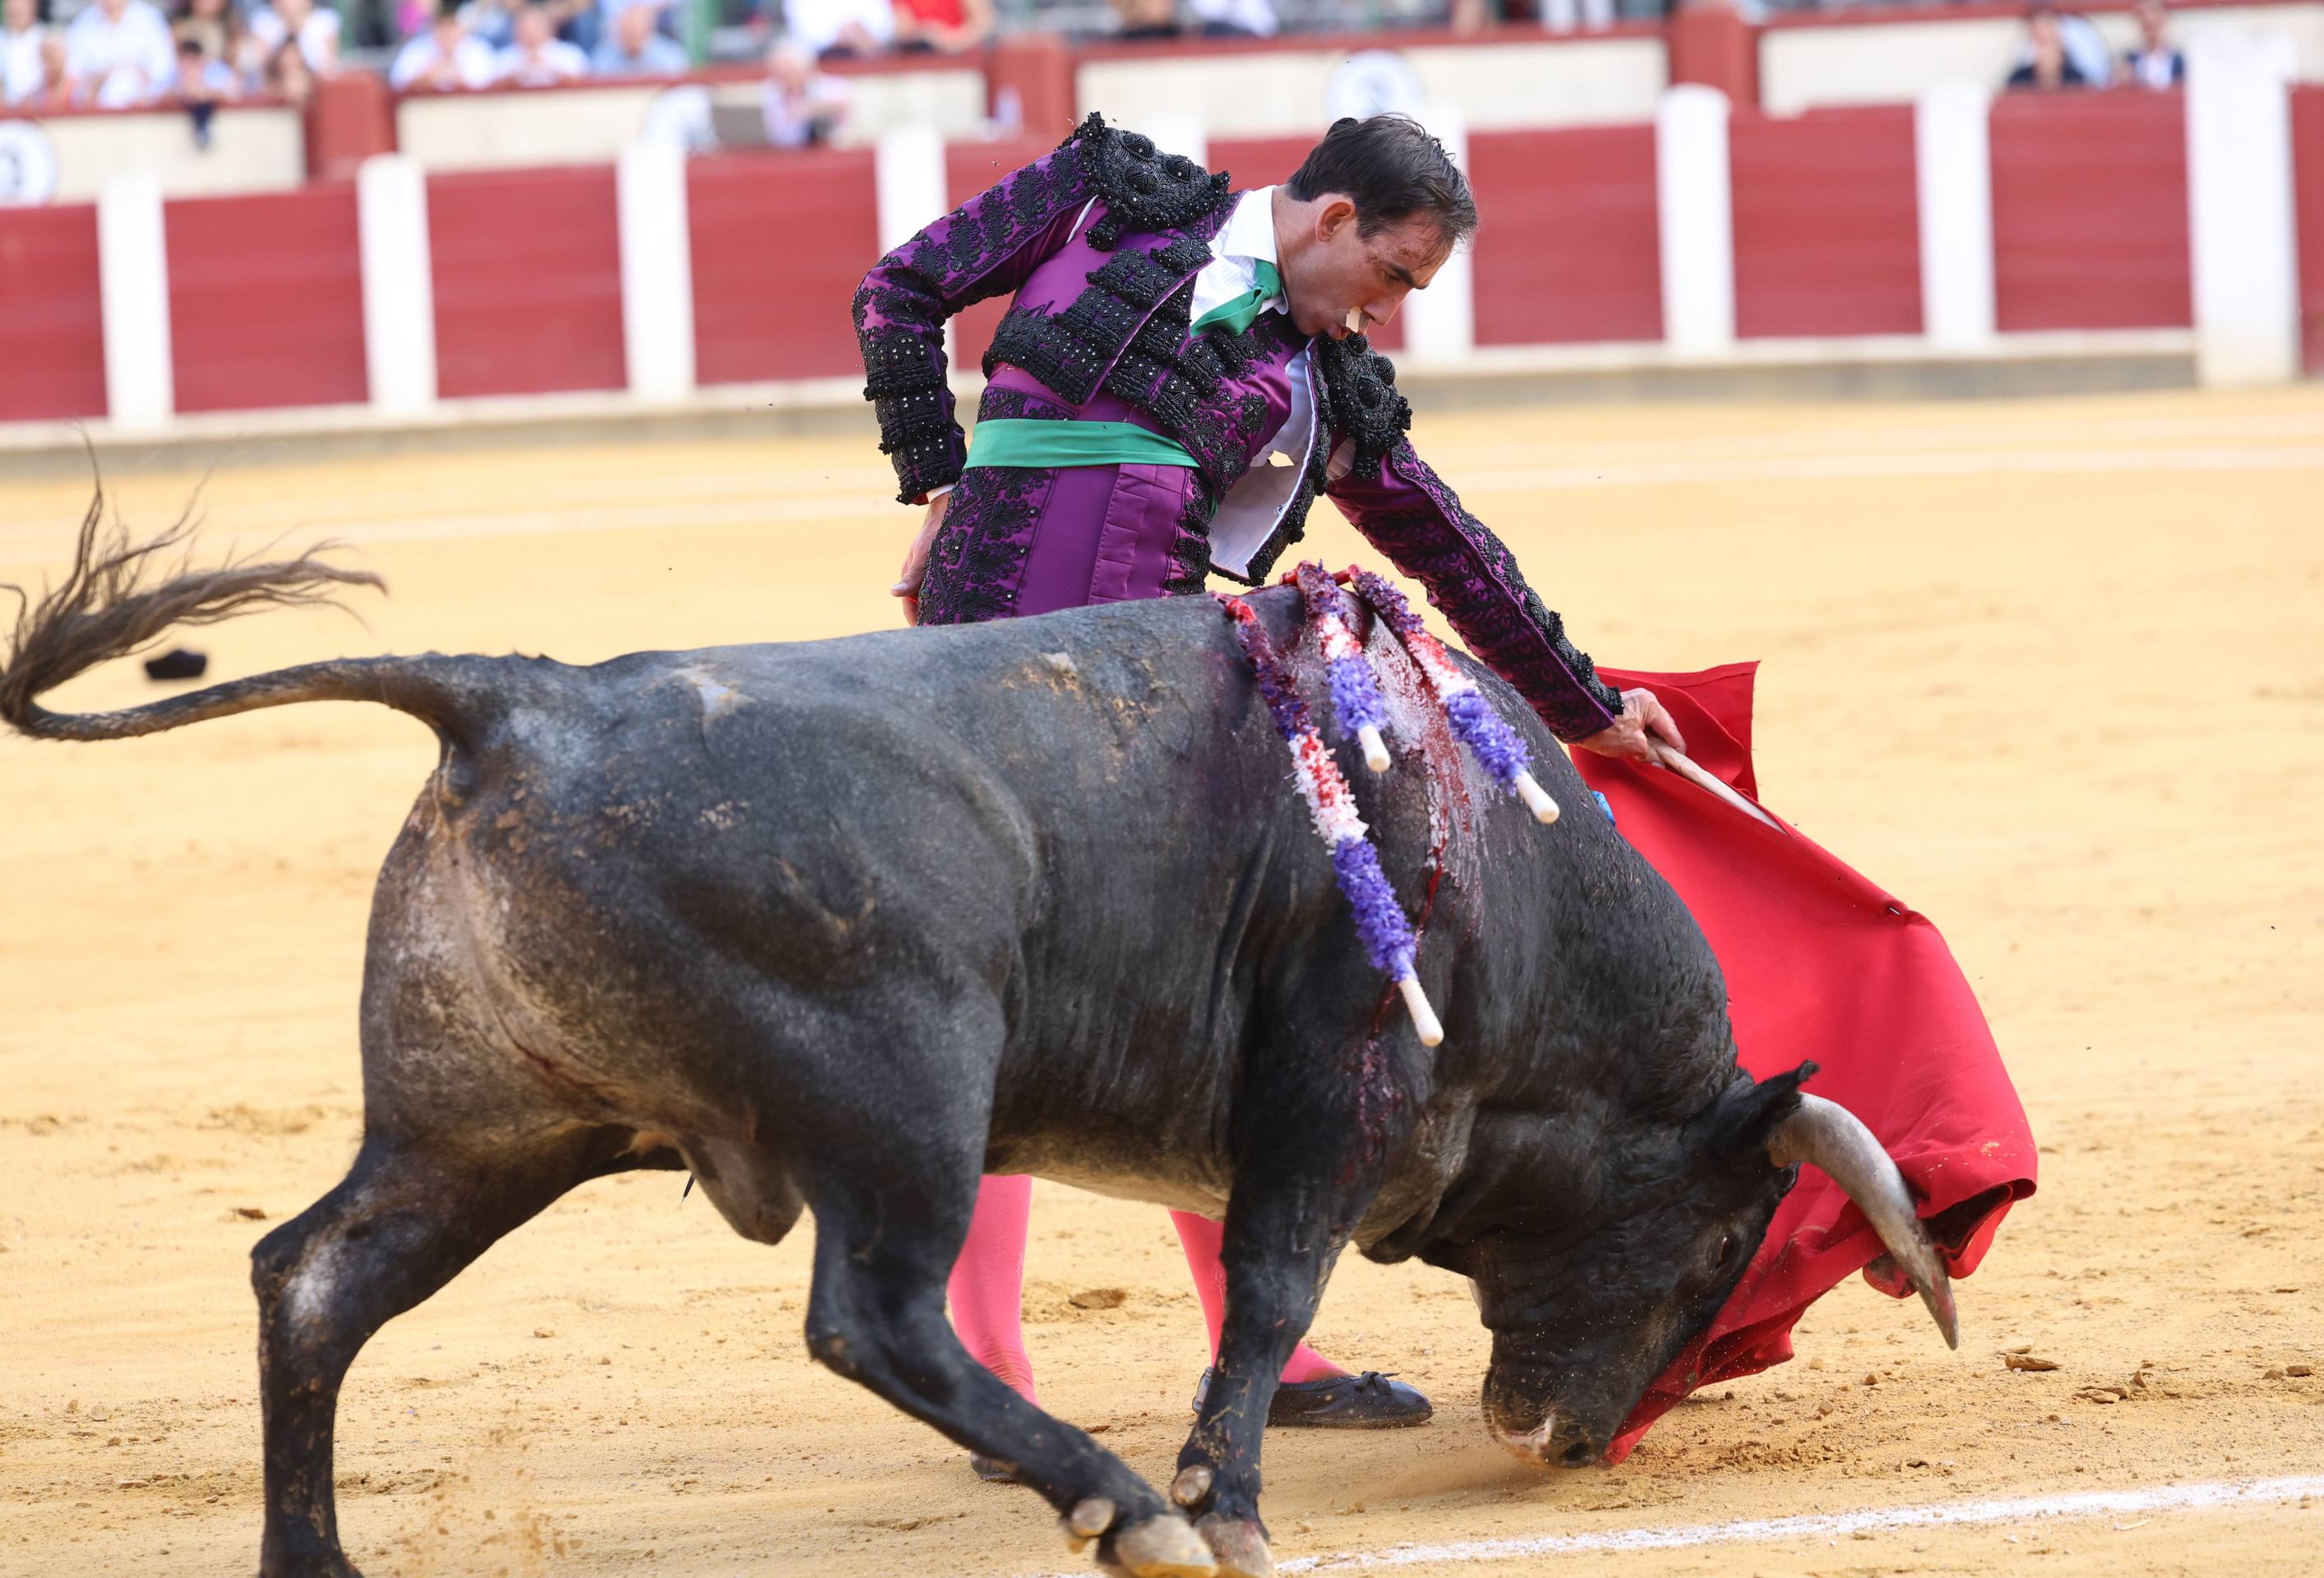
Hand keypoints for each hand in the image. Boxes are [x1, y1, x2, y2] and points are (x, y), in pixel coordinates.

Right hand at [893, 491, 947, 625]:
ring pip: (932, 596)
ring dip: (940, 608)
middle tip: (945, 633)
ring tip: (954, 623)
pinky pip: (942, 586)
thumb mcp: (925, 555)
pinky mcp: (941, 567)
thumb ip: (912, 575)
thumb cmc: (936, 531)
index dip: (918, 621)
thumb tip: (893, 593)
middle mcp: (919, 575)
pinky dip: (948, 596)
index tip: (928, 634)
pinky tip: (960, 604)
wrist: (948, 509)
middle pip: (921, 604)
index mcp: (910, 574)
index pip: (910, 605)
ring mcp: (929, 571)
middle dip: (930, 618)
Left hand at [1573, 687, 1684, 767]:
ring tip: (1654, 759)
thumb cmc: (1606, 730)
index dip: (1676, 748)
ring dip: (1652, 743)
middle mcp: (1644, 701)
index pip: (1671, 729)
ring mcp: (1632, 704)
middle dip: (1664, 746)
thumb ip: (1651, 754)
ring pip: (1650, 728)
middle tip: (1666, 763)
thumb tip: (1659, 763)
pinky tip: (1641, 751)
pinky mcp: (1622, 711)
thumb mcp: (1634, 745)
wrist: (1576, 720)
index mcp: (1651, 705)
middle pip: (1661, 727)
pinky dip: (1642, 738)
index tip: (1680, 762)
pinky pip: (1639, 726)